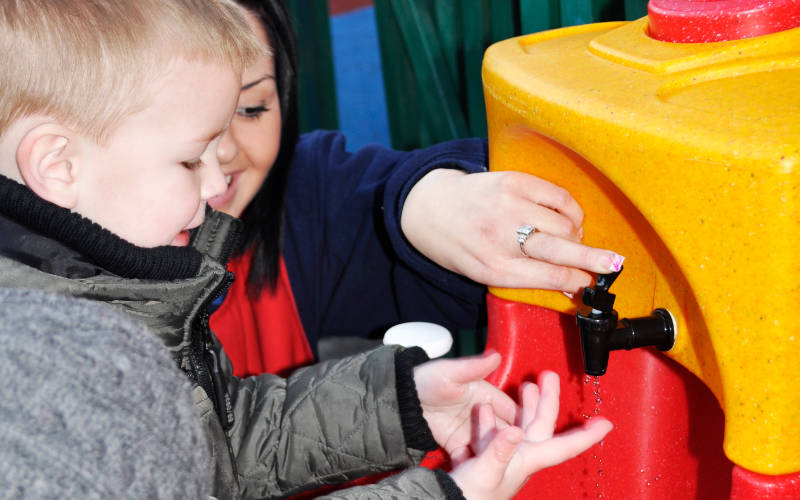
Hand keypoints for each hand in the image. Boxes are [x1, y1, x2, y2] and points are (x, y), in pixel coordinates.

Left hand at [401, 169, 624, 293]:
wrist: (431, 209)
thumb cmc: (462, 247)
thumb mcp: (485, 273)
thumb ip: (525, 279)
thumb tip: (573, 282)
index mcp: (495, 268)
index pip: (548, 277)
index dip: (575, 281)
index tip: (592, 283)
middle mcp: (503, 237)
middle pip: (561, 249)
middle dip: (593, 259)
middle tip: (614, 264)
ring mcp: (510, 206)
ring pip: (565, 223)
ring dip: (577, 234)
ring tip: (572, 239)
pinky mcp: (515, 181)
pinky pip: (560, 197)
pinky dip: (571, 210)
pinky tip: (568, 218)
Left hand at [413, 352, 518, 463]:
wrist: (401, 399)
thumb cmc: (427, 379)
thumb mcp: (451, 372)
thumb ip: (474, 367)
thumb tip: (496, 356)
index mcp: (487, 395)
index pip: (512, 410)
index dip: (521, 421)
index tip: (525, 432)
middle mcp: (483, 414)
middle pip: (505, 432)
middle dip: (511, 443)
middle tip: (512, 452)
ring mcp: (471, 431)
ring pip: (491, 447)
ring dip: (494, 455)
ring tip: (495, 462)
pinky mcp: (457, 444)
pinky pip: (471, 457)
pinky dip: (475, 464)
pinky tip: (475, 470)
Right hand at [449, 371, 612, 499]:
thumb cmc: (469, 495)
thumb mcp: (484, 471)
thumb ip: (498, 450)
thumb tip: (513, 431)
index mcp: (526, 459)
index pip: (564, 446)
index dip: (586, 435)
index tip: (606, 423)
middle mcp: (520, 457)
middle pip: (541, 425)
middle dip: (548, 400)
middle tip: (549, 377)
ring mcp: (505, 458)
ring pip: (521, 426)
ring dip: (525, 405)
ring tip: (526, 386)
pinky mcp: (487, 458)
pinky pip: (496, 434)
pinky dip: (493, 419)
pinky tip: (485, 409)